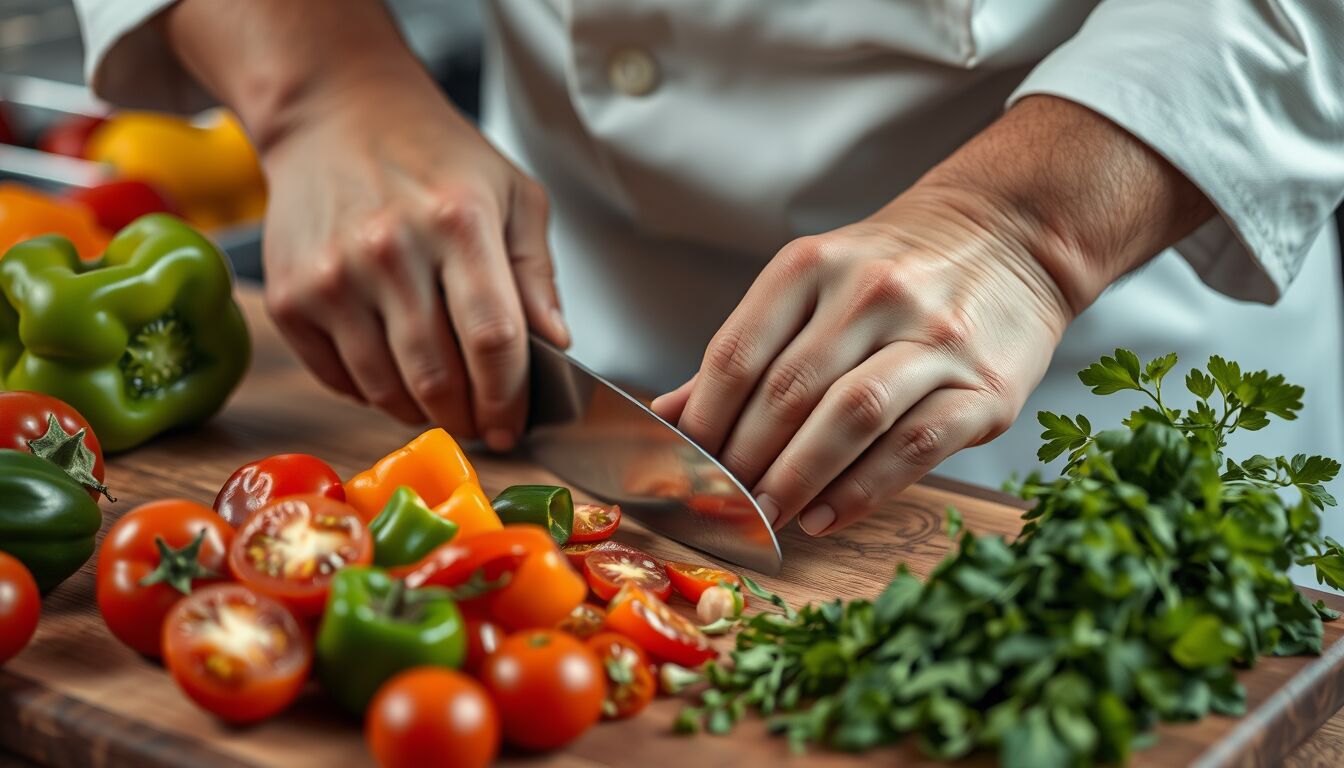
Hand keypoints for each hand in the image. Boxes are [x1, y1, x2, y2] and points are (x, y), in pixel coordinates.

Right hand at [259, 81, 567, 448]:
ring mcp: (331, 277)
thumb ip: (537, 275)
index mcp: (458, 222)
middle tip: (482, 424)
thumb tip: (555, 345)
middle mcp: (389, 250)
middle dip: (468, 418)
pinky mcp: (290, 297)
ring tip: (442, 402)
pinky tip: (393, 371)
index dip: (509, 397)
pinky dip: (373, 392)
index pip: (493, 339)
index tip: (514, 423)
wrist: (334, 114)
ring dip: (422, 413)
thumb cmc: (433, 154)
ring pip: (386, 390)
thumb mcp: (513, 194)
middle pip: (438, 378)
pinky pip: (339, 380)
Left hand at [654, 94, 1215, 535]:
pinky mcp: (984, 387)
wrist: (1011, 235)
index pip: (737, 354)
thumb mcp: (812, 283)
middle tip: (720, 504)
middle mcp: (872, 293)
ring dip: (795, 479)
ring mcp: (933, 338)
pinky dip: (859, 491)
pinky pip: (912, 447)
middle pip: (786, 392)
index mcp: (814, 265)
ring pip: (848, 417)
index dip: (703, 421)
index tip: (684, 466)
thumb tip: (671, 413)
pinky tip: (823, 517)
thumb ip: (747, 348)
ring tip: (765, 518)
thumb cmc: (896, 268)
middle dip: (743, 461)